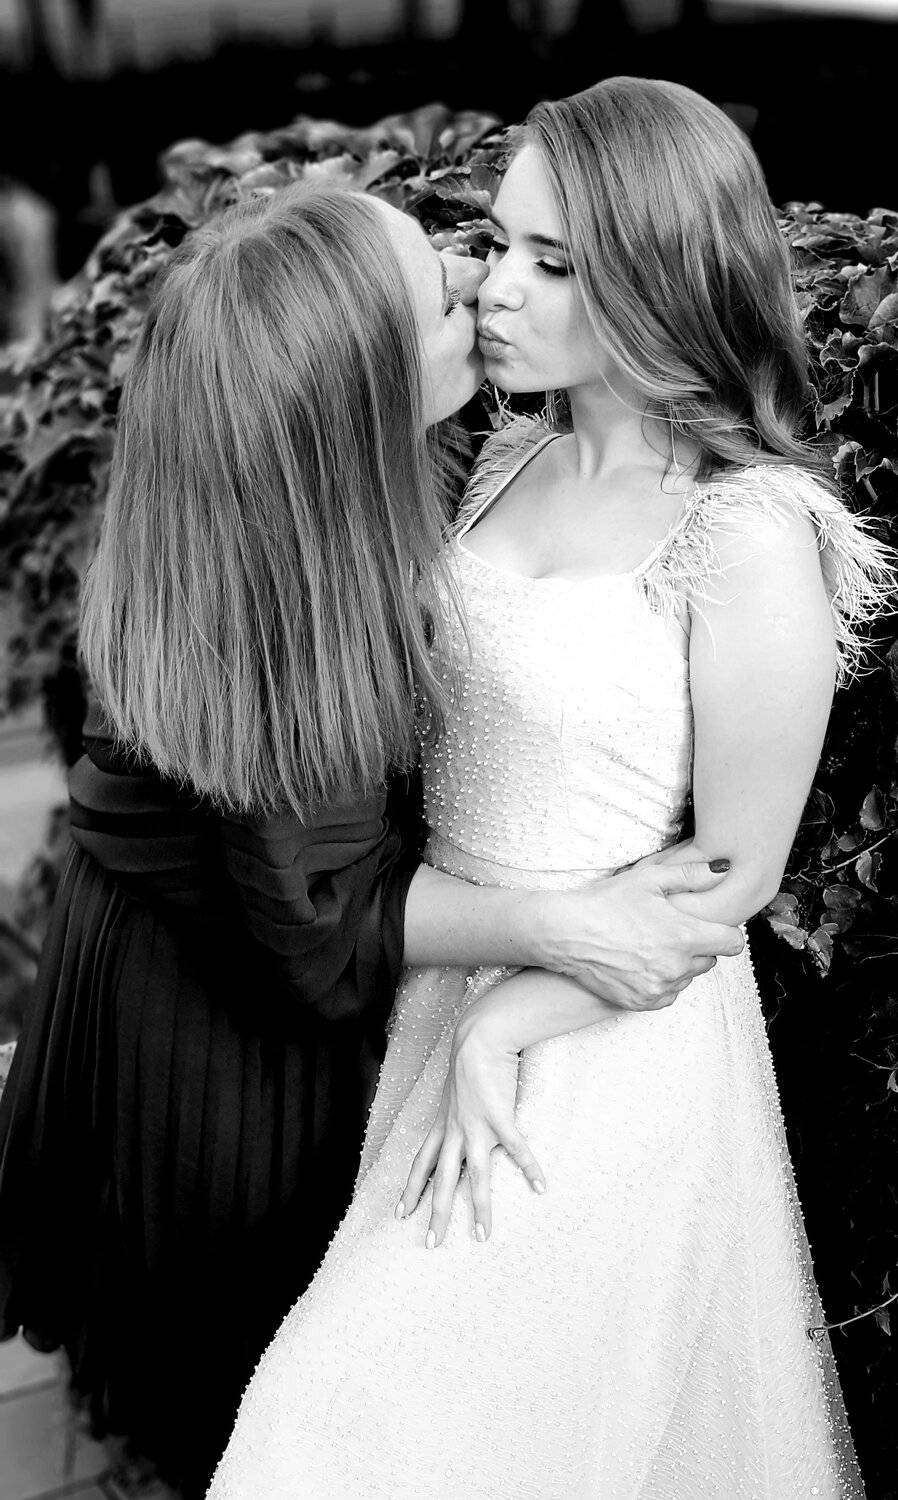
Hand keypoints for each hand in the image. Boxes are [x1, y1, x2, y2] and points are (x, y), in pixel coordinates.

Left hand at [396, 1024, 544, 1247]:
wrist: (478, 1038)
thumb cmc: (469, 1059)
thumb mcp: (454, 1090)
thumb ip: (457, 1109)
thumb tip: (462, 1118)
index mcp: (442, 1125)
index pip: (420, 1164)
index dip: (410, 1190)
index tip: (400, 1214)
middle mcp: (454, 1132)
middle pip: (441, 1181)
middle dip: (435, 1214)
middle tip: (431, 1244)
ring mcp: (476, 1127)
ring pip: (475, 1177)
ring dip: (478, 1208)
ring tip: (482, 1235)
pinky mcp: (500, 1118)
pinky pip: (516, 1149)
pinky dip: (529, 1168)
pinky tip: (540, 1186)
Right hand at [537, 857, 743, 1010]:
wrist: (565, 933)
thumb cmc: (605, 902)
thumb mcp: (648, 879)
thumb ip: (691, 874)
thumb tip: (723, 870)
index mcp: (685, 936)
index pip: (733, 943)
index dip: (724, 931)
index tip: (710, 925)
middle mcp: (676, 967)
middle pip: (710, 960)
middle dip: (697, 946)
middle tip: (670, 930)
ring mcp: (659, 988)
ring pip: (687, 978)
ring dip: (679, 964)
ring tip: (651, 945)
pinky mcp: (642, 1003)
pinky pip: (667, 995)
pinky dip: (661, 981)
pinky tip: (641, 963)